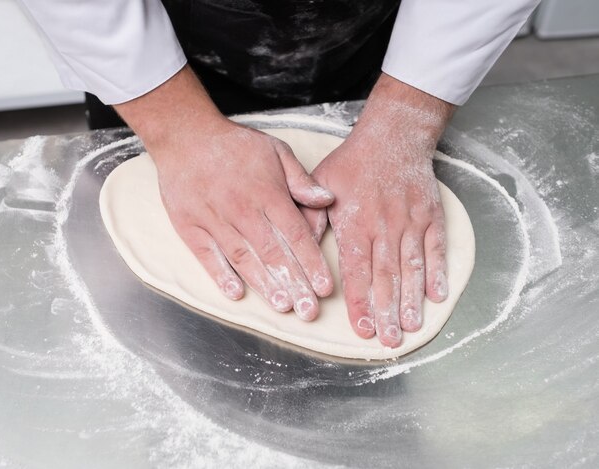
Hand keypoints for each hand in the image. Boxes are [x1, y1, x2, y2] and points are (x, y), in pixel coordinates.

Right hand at [115, 67, 334, 319]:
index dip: (312, 263)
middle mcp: (243, 211)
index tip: (325, 288)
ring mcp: (215, 220)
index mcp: (268, 193)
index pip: (296, 235)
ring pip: (244, 259)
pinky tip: (235, 294)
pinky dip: (221, 275)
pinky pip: (208, 256)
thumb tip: (327, 199)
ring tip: (282, 307)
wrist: (185, 135)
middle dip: (294, 284)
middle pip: (273, 253)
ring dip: (264, 285)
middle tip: (309, 311)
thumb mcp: (275, 150)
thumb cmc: (235, 144)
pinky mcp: (191, 227)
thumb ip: (301, 179)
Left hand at [302, 74, 454, 345]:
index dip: (361, 302)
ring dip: (412, 299)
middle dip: (388, 312)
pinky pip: (436, 247)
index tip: (363, 329)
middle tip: (391, 341)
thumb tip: (297, 251)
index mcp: (355, 223)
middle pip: (386, 276)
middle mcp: (384, 227)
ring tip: (413, 326)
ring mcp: (410, 222)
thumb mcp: (321, 185)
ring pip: (412, 267)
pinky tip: (438, 295)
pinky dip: (437, 271)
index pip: (357, 271)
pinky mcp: (430, 215)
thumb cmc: (352, 163)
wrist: (392, 135)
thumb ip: (311, 220)